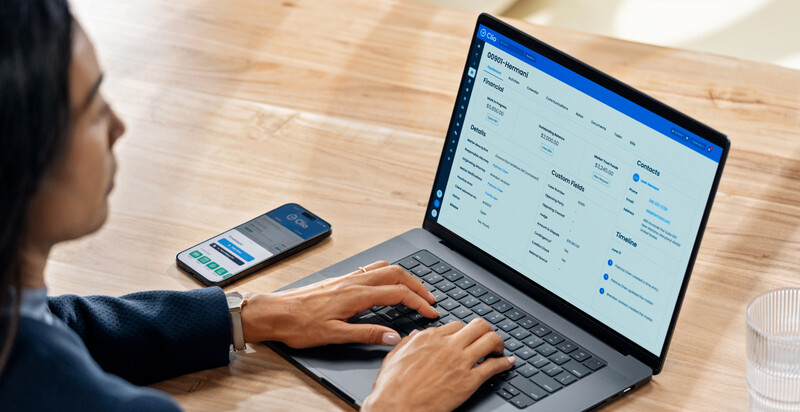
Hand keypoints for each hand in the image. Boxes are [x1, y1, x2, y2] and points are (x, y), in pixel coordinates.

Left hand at [239, 260, 437, 347]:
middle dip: (418, 285)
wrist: (274, 313)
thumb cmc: (298, 325)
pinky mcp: (340, 279)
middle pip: (396, 274)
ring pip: (384, 267)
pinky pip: (370, 268)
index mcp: (356, 295)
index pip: (398, 293)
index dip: (419, 302)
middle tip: (430, 299)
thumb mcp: (335, 335)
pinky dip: (387, 273)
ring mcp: (346, 277)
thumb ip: (366, 334)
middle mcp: (353, 281)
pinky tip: (386, 282)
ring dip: (403, 276)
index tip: (430, 311)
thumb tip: (392, 336)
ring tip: (414, 289)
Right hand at [363, 319, 514, 411]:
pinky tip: (508, 362)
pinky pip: (493, 366)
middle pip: (477, 326)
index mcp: (429, 338)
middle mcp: (448, 345)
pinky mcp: (469, 381)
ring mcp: (460, 362)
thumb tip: (414, 336)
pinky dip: (505, 363)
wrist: (397, 407)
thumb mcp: (395, 356)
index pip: (457, 325)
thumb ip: (407, 342)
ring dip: (498, 342)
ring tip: (499, 348)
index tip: (468, 336)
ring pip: (489, 340)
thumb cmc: (392, 387)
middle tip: (488, 337)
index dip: (465, 331)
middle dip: (486, 330)